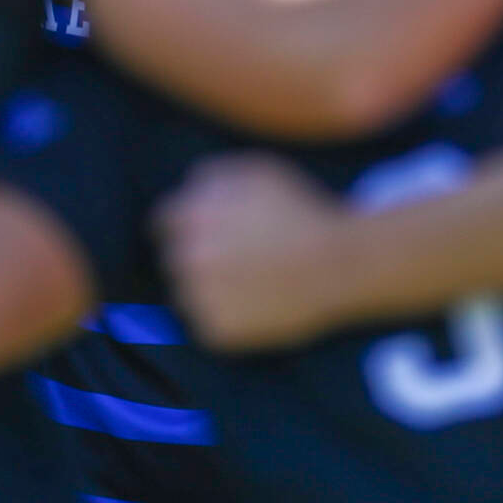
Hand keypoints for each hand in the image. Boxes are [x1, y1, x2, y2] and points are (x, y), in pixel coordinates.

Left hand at [156, 153, 353, 350]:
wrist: (340, 264)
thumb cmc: (302, 210)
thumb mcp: (256, 170)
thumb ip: (211, 176)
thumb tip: (188, 188)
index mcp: (190, 217)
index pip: (162, 225)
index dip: (185, 229)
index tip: (207, 235)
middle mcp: (187, 258)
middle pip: (173, 261)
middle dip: (196, 258)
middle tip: (235, 261)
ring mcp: (200, 298)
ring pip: (186, 295)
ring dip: (207, 290)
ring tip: (249, 283)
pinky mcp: (217, 332)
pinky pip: (207, 325)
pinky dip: (225, 318)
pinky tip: (256, 305)